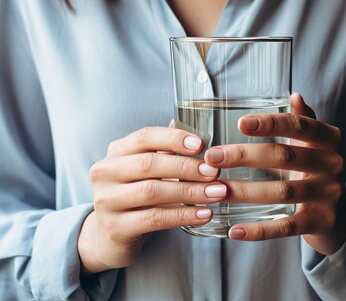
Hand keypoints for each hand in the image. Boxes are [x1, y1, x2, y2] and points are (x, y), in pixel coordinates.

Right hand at [78, 126, 224, 274]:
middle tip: (215, 172)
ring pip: (152, 192)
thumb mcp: (147, 170)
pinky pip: (154, 219)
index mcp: (116, 152)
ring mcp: (106, 201)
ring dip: (190, 191)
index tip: (202, 144)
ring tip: (217, 192)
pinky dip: (183, 215)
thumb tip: (198, 133)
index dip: (174, 138)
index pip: (144, 137)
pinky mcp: (115, 228)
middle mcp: (105, 173)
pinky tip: (204, 214)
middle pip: (148, 164)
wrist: (110, 236)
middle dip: (186, 167)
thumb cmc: (136, 195)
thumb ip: (167, 152)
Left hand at [204, 93, 345, 254]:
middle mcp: (333, 164)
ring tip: (216, 190)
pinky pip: (286, 226)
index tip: (240, 123)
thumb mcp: (314, 144)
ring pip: (283, 191)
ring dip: (246, 191)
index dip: (270, 124)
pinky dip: (259, 230)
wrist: (339, 214)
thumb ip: (303, 121)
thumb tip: (294, 95)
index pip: (299, 125)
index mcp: (329, 139)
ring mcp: (328, 194)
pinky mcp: (321, 222)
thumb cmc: (316, 170)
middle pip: (285, 156)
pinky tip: (235, 230)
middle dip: (245, 156)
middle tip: (212, 158)